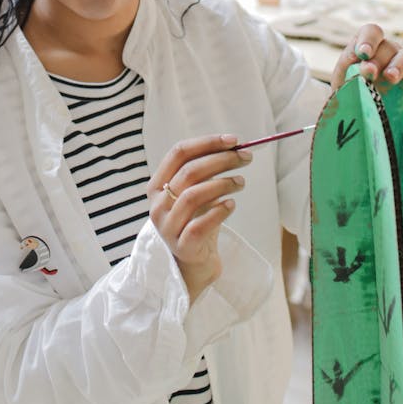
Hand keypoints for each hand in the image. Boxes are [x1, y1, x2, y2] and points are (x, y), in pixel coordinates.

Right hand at [147, 134, 251, 303]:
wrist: (192, 263)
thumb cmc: (195, 221)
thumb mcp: (195, 193)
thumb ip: (206, 172)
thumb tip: (234, 147)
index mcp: (157, 185)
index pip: (178, 153)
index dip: (207, 143)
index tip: (233, 140)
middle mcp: (157, 205)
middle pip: (189, 172)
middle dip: (221, 160)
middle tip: (246, 157)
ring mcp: (167, 227)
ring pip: (193, 195)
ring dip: (222, 183)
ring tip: (241, 181)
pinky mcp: (182, 247)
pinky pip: (200, 225)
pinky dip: (219, 211)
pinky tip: (232, 204)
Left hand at [330, 22, 402, 91]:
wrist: (361, 110)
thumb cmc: (350, 91)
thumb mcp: (343, 79)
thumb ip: (348, 69)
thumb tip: (358, 63)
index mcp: (369, 45)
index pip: (372, 32)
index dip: (368, 39)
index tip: (362, 53)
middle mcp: (389, 51)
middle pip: (388, 47)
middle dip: (378, 59)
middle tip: (370, 73)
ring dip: (399, 66)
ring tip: (391, 78)